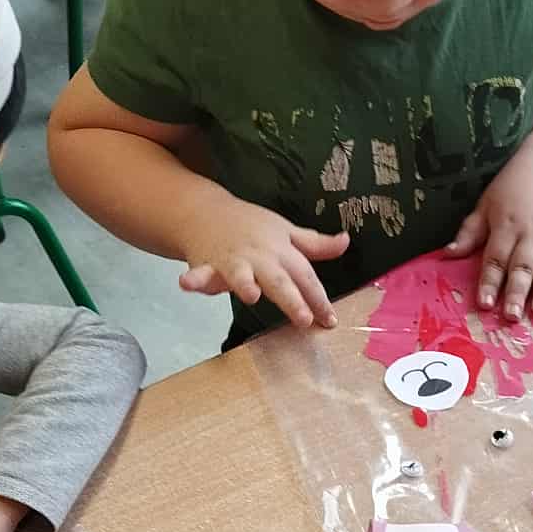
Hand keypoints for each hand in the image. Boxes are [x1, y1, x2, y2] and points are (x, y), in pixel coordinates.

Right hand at [178, 202, 349, 329]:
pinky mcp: (207, 264)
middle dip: (291, 299)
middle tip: (304, 319)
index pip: (305, 277)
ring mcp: (233, 260)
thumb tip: (345, 242)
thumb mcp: (286, 232)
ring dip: (244, 283)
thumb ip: (315, 244)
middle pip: (278, 279)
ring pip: (240, 274)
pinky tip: (187, 284)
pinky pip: (200, 273)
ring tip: (250, 295)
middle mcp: (260, 256)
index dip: (319, 298)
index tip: (330, 320)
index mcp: (281, 251)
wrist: (206, 211)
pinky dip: (193, 279)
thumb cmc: (251, 226)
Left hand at [446, 135, 532, 321]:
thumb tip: (447, 255)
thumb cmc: (516, 182)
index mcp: (505, 226)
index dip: (489, 282)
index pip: (495, 259)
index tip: (484, 304)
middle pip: (521, 266)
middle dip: (515, 292)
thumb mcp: (487, 202)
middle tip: (511, 316)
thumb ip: (470, 231)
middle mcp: (530, 232)